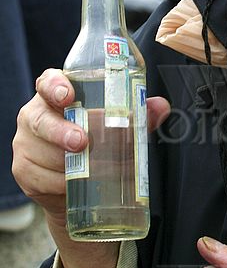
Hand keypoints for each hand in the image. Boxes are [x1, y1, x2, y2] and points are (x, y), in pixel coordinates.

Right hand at [12, 67, 169, 228]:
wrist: (76, 185)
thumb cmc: (95, 141)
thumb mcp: (116, 126)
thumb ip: (138, 115)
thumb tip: (160, 107)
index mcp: (55, 95)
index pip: (48, 82)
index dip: (55, 86)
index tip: (67, 95)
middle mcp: (35, 115)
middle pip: (41, 120)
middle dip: (61, 131)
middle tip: (82, 142)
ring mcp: (26, 143)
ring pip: (44, 153)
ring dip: (70, 163)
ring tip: (95, 167)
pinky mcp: (24, 170)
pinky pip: (42, 178)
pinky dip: (62, 183)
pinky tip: (76, 183)